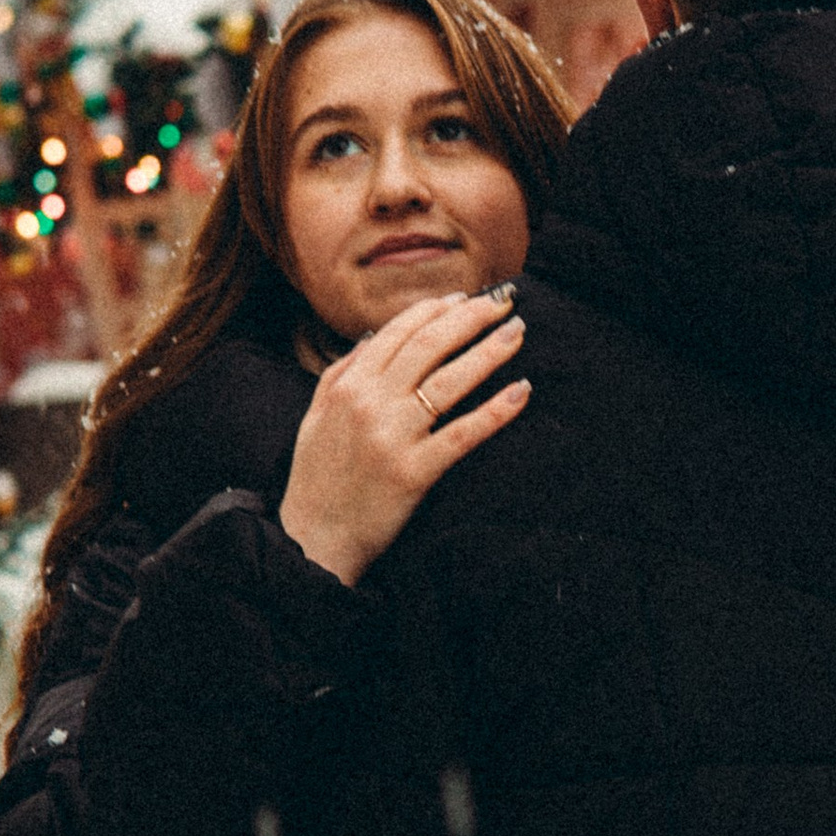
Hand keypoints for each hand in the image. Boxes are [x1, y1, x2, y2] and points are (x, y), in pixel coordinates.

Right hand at [279, 290, 529, 587]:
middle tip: (503, 303)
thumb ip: (342, 372)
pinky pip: (464, 433)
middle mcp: (371, 403)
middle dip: (471, 317)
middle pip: (431, 346)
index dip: (436, 310)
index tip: (464, 298)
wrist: (313, 537)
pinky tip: (522, 390)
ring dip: (490, 351)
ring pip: (451, 381)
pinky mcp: (415, 472)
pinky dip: (497, 409)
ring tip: (516, 332)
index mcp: (349, 385)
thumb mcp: (317, 415)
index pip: (399, 332)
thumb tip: (374, 337)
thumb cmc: (317, 477)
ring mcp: (394, 436)